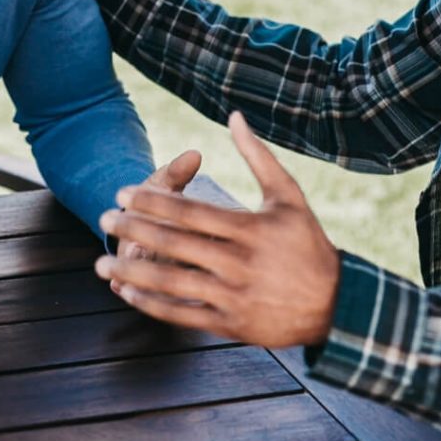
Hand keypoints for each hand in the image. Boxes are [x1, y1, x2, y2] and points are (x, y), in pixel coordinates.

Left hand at [95, 112, 339, 348]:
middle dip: (133, 230)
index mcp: (249, 228)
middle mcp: (239, 263)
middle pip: (174, 244)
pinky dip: (152, 305)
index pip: (189, 212)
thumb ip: (258, 156)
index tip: (122, 192)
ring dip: (132, 272)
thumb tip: (234, 116)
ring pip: (172, 283)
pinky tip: (128, 293)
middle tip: (102, 219)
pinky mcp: (231, 324)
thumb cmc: (309, 243)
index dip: (152, 202)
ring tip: (102, 262)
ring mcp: (234, 296)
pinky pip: (183, 315)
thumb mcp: (289, 195)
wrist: (337, 305)